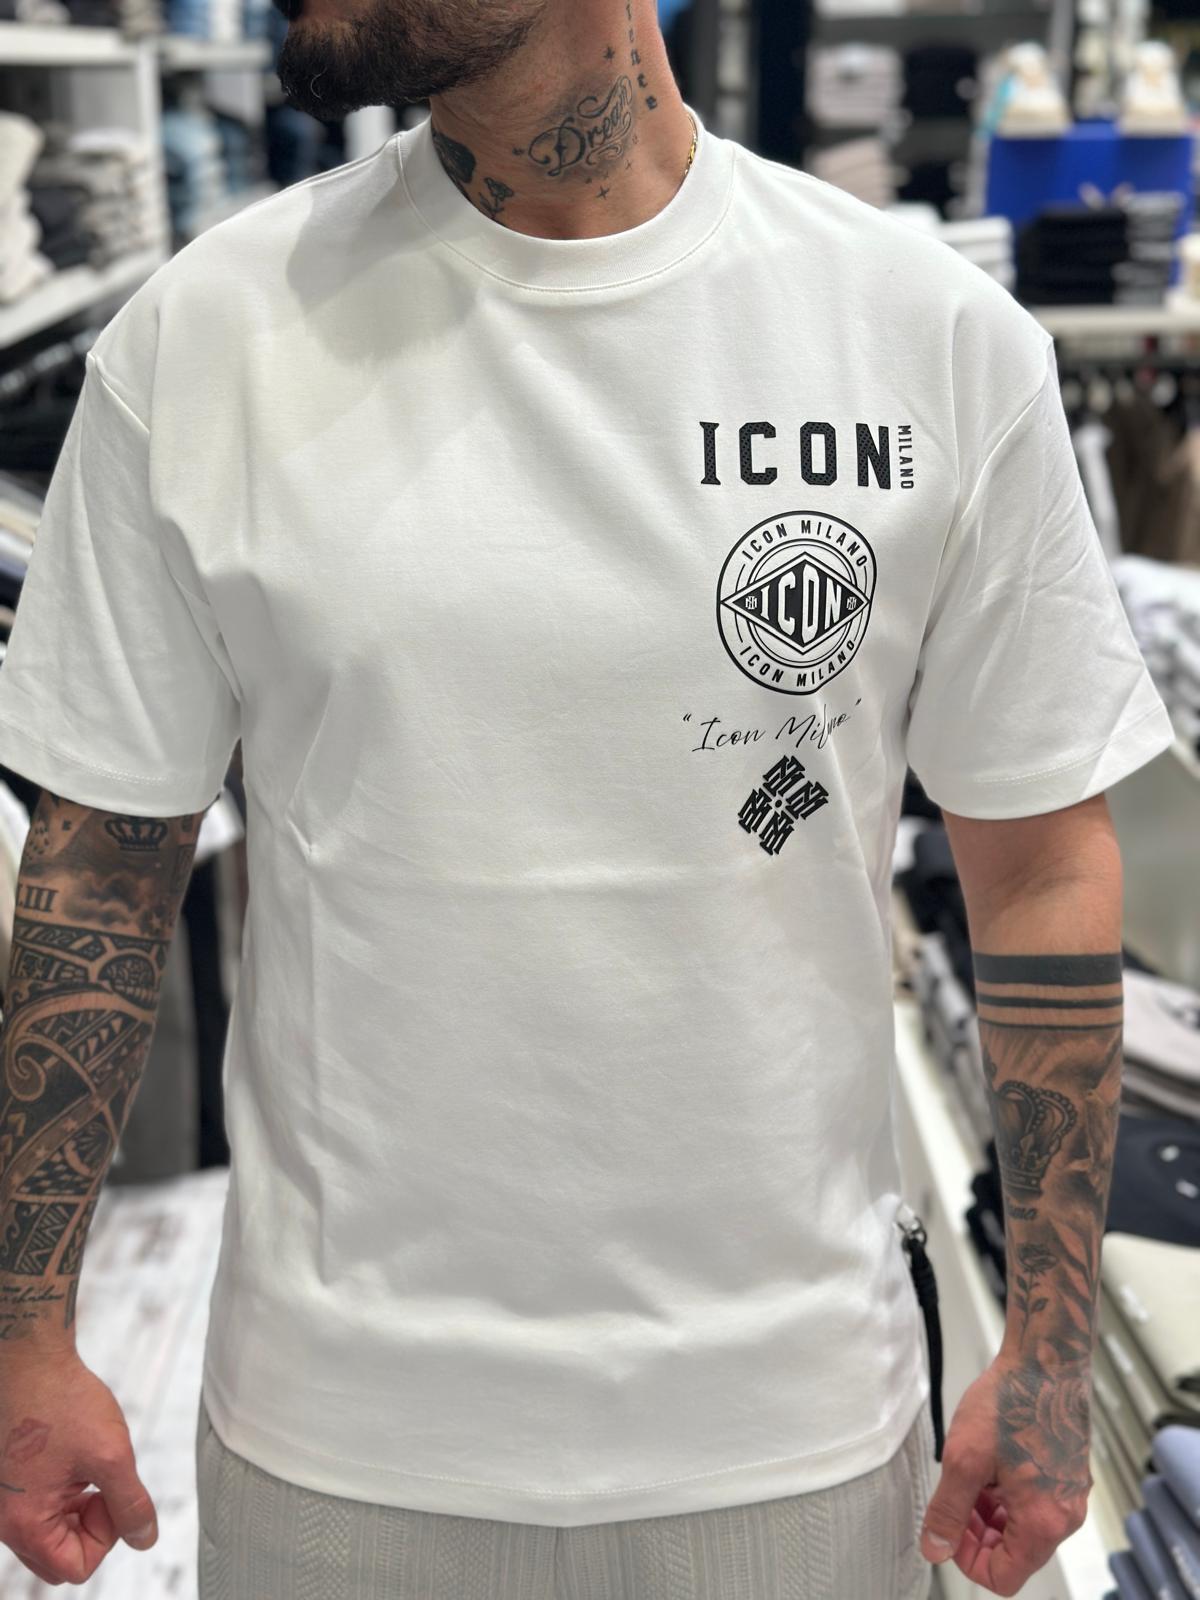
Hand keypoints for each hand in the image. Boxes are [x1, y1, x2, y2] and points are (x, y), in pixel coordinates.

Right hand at [0, 1347, 157, 1584]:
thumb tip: (144, 1539)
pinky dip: (63, 1494)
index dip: (106, 1536)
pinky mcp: (7, 1483)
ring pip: (50, 1533)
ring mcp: (3, 1502)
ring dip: (77, 1510)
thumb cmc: (62, 1401)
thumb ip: (130, 1504)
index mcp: (23, 1524)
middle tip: (102, 1483)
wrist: (28, 1360)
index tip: (112, 1493)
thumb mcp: (111, 1455)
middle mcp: (5, 1522)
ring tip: (89, 1465)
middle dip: (91, 1527)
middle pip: (59, 1557)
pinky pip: (39, 1509)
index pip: (74, 1568)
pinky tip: (74, 1458)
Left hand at [919, 1354, 1091, 1596]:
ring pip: (1021, 1529)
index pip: (1003, 1578)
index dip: (967, 1560)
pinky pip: (1033, 1505)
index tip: (947, 1527)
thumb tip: (934, 1550)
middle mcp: (1064, 1517)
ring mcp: (1069, 1496)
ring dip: (988, 1514)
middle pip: (1013, 1555)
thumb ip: (948, 1510)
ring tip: (967, 1476)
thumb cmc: (1011, 1403)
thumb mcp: (964, 1459)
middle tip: (952, 1498)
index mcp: (1044, 1522)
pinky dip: (1006, 1496)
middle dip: (976, 1535)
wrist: (1047, 1360)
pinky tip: (987, 1465)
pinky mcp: (1067, 1476)